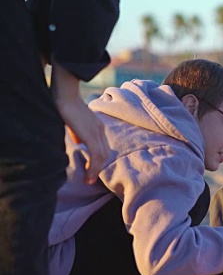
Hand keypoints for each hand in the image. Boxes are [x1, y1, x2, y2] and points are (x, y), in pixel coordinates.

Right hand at [51, 60, 108, 184]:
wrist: (65, 93)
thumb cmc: (65, 105)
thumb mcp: (74, 122)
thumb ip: (78, 132)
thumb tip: (79, 142)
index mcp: (97, 126)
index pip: (102, 147)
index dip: (98, 160)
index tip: (92, 170)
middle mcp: (100, 130)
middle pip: (105, 154)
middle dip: (98, 168)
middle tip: (90, 179)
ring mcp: (97, 132)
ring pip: (102, 157)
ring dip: (95, 171)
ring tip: (88, 180)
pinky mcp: (91, 135)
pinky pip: (96, 155)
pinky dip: (93, 167)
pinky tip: (88, 175)